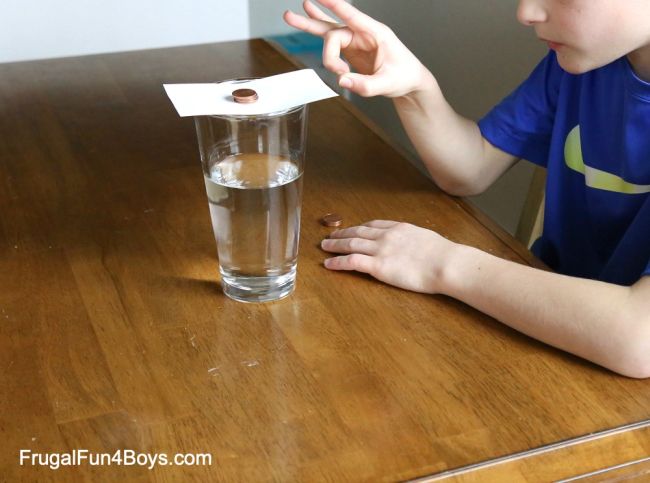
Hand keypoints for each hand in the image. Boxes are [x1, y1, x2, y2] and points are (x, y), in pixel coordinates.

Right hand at [283, 0, 433, 97]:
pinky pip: (331, 43)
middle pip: (335, 34)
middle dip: (323, 45)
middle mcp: (363, 34)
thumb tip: (342, 81)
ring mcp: (355, 42)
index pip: (352, 15)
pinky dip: (318, 35)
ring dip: (310, 27)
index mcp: (376, 34)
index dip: (335, 5)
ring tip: (290, 17)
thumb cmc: (404, 77)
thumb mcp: (387, 84)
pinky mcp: (351, 51)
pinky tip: (306, 21)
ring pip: (329, 34)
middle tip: (292, 22)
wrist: (409, 83)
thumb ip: (365, 85)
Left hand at [320, 220, 457, 293]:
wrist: (447, 263)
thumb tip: (414, 247)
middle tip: (330, 236)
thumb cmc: (444, 256)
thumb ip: (414, 241)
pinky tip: (328, 263)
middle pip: (358, 232)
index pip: (373, 225)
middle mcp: (387, 235)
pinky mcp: (378, 266)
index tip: (352, 229)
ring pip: (351, 244)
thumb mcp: (427, 240)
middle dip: (342, 233)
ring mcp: (381, 250)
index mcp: (400, 228)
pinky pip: (352, 261)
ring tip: (324, 246)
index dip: (359, 227)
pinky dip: (337, 262)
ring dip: (335, 245)